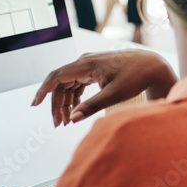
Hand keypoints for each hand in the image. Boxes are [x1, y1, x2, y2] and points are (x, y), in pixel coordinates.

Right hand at [32, 50, 177, 125]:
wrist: (152, 66)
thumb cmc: (136, 77)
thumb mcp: (114, 95)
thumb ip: (92, 107)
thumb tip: (73, 119)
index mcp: (86, 64)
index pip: (56, 76)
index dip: (43, 91)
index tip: (34, 104)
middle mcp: (85, 62)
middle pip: (61, 84)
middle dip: (57, 104)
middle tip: (58, 125)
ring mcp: (89, 65)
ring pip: (68, 85)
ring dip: (66, 102)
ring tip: (67, 122)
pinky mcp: (95, 70)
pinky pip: (77, 84)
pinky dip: (74, 97)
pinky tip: (75, 110)